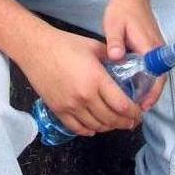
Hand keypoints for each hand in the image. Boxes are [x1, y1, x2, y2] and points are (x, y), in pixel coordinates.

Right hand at [21, 27, 142, 136]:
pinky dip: (89, 130)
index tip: (139, 113)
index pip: (121, 105)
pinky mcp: (58, 110)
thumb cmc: (64, 43)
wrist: (35, 48)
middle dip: (125, 122)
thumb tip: (126, 65)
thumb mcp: (93, 46)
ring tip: (114, 122)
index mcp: (96, 79)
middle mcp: (84, 96)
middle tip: (131, 120)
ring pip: (96, 127)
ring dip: (108, 127)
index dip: (134, 112)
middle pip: (111, 119)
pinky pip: (78, 128)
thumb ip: (111, 58)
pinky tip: (95, 126)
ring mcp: (70, 106)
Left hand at [103, 0, 166, 111]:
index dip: (151, 94)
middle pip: (159, 79)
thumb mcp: (113, 24)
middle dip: (150, 96)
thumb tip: (115, 58)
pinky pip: (154, 67)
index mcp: (149, 46)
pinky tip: (134, 84)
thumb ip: (115, 41)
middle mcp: (157, 49)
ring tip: (134, 101)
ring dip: (149, 88)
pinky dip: (147, 78)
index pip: (156, 76)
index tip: (142, 106)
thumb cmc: (122, 9)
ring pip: (157, 74)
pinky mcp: (153, 46)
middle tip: (135, 110)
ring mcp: (157, 47)